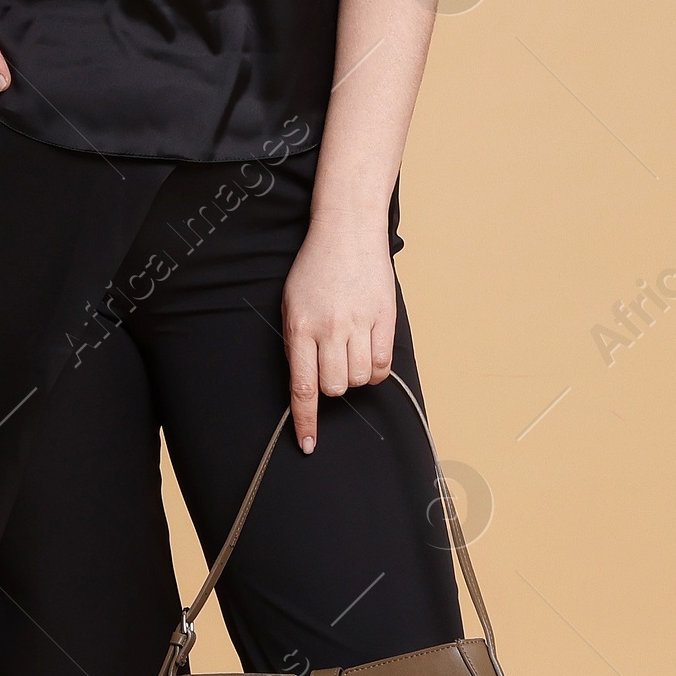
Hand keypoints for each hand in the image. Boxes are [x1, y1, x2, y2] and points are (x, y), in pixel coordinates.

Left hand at [281, 217, 395, 451]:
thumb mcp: (292, 304)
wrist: (347, 231)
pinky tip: (369, 352)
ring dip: (354, 375)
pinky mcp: (383, 318)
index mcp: (300, 327)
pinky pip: (383, 364)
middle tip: (332, 364)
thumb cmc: (315, 268)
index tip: (308, 444)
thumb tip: (307, 384)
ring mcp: (358, 323)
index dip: (305, 421)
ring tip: (350, 350)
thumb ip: (298, 343)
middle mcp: (329, 328)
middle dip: (333, 387)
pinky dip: (376, 369)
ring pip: (359, 379)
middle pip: (334, 387)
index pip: (302, 387)